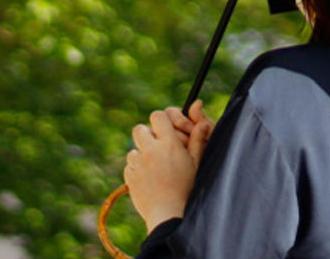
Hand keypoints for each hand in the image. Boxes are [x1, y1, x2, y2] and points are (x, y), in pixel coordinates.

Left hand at [124, 101, 214, 232]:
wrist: (169, 214)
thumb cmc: (187, 186)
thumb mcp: (196, 160)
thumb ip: (197, 137)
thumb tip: (201, 115)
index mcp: (169, 143)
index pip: (158, 116)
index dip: (161, 120)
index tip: (166, 129)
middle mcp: (151, 150)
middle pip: (140, 128)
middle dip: (148, 134)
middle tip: (157, 146)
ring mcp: (138, 164)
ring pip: (133, 149)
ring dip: (142, 153)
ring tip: (155, 166)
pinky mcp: (129, 177)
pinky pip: (129, 165)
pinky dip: (136, 168)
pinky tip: (148, 178)